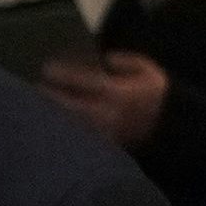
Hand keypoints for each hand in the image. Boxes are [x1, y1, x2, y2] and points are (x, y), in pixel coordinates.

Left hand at [42, 50, 167, 150]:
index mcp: (115, 92)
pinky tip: (51, 120)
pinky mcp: (97, 145)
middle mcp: (102, 113)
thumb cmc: (155, 95)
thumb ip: (125, 60)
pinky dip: (61, 126)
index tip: (46, 69)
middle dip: (48, 94)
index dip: (60, 73)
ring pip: (64, 121)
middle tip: (36, 87)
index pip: (79, 80)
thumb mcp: (147, 70)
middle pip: (63, 103)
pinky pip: (72, 134)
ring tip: (37, 103)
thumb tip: (103, 59)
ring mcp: (98, 132)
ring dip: (50, 112)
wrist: (170, 128)